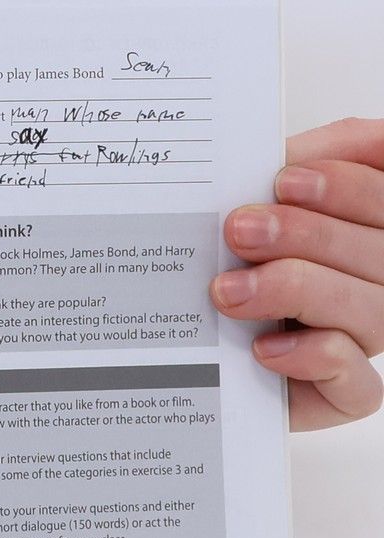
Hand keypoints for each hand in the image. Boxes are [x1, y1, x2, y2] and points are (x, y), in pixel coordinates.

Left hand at [213, 118, 383, 429]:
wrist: (175, 343)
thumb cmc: (224, 259)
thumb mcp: (251, 197)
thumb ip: (297, 162)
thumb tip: (324, 143)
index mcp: (361, 229)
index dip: (350, 186)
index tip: (285, 179)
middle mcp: (373, 281)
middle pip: (382, 254)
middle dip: (310, 235)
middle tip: (240, 230)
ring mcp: (362, 338)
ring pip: (374, 312)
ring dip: (299, 290)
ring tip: (229, 289)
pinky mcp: (341, 394)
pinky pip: (359, 385)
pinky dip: (313, 358)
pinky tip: (264, 347)